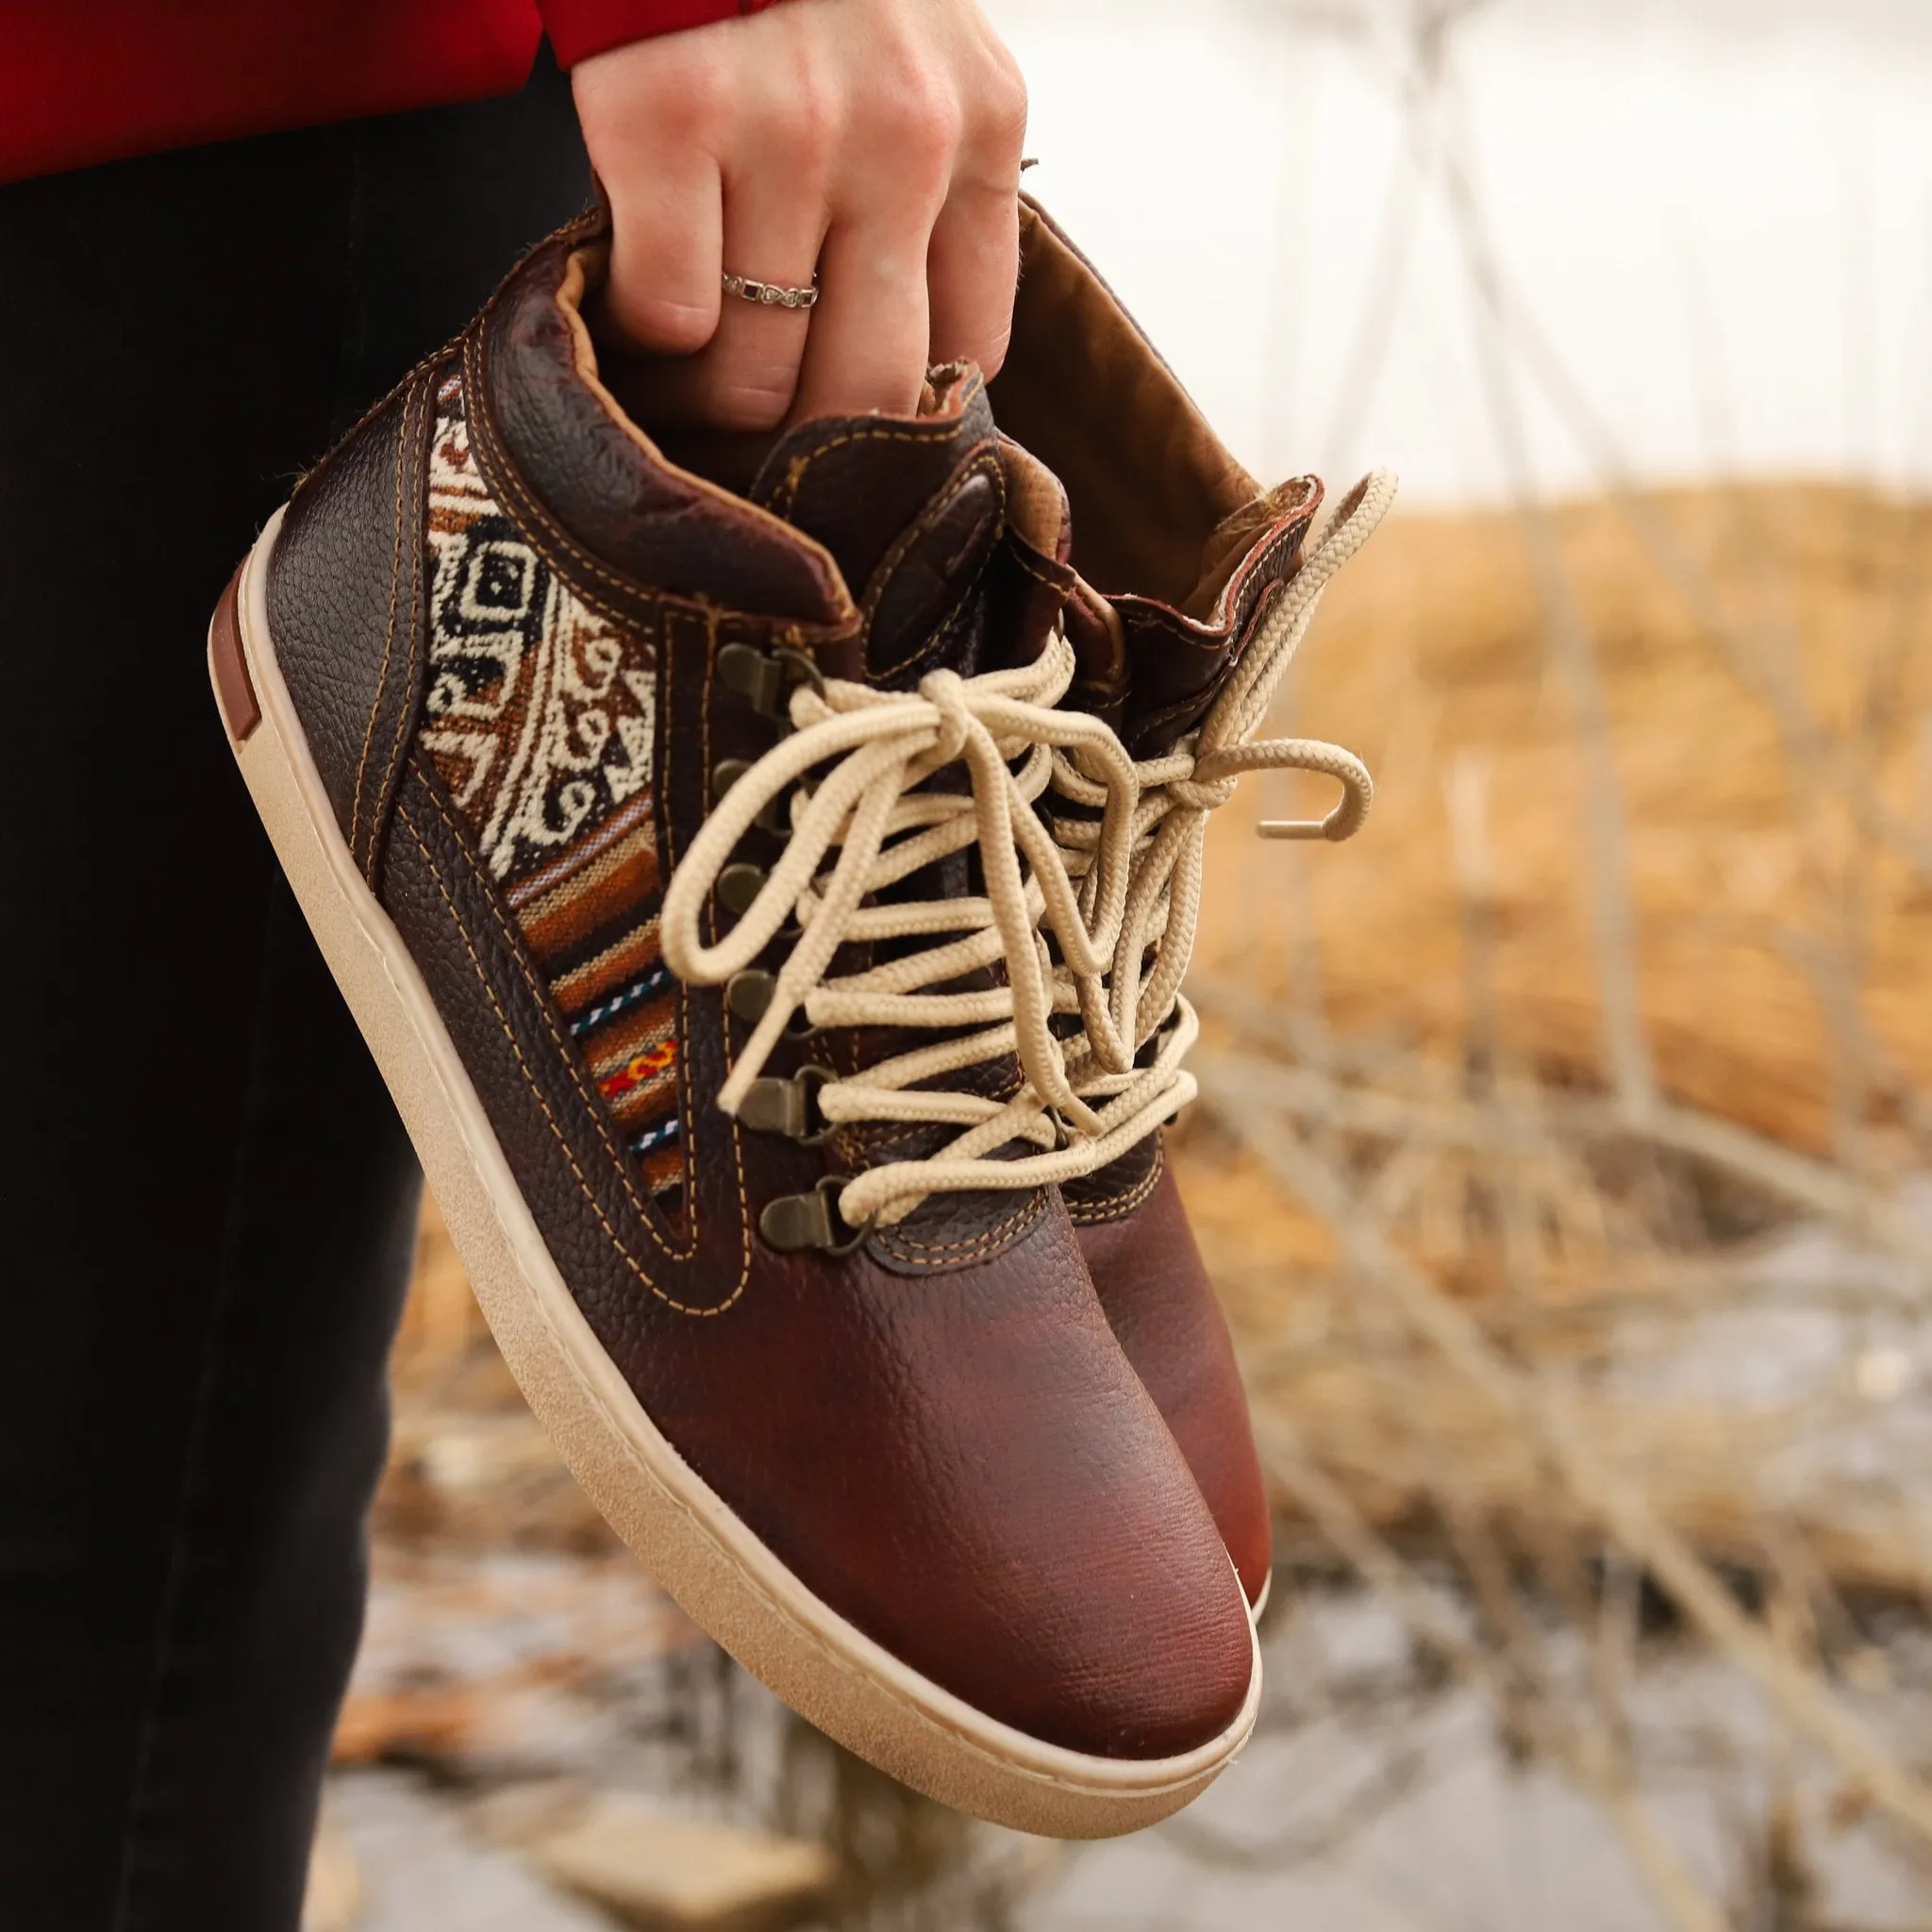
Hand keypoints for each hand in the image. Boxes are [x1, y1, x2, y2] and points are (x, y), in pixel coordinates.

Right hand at [571, 0, 1026, 432]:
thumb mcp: (925, 54)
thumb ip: (939, 183)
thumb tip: (921, 371)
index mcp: (983, 125)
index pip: (964, 355)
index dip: (895, 410)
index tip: (837, 406)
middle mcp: (902, 138)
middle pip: (863, 390)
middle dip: (802, 431)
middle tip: (753, 413)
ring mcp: (787, 131)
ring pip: (757, 376)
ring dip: (709, 389)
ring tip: (688, 348)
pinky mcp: (667, 119)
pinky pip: (669, 318)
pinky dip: (647, 331)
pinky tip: (641, 280)